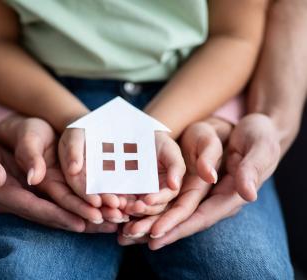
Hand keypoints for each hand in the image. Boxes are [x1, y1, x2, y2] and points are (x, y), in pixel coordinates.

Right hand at [0, 119, 116, 232]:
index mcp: (2, 192)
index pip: (34, 208)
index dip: (58, 215)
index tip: (82, 222)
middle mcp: (15, 198)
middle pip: (51, 214)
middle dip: (79, 219)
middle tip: (107, 224)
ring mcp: (23, 193)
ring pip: (57, 208)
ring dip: (82, 214)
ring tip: (109, 219)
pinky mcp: (29, 186)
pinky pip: (55, 198)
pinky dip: (75, 202)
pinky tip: (94, 203)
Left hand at [118, 120, 225, 241]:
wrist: (192, 133)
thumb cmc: (202, 136)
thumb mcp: (208, 141)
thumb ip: (210, 157)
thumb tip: (208, 177)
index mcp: (201, 190)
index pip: (187, 212)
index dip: (173, 224)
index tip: (155, 233)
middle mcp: (187, 198)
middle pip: (169, 219)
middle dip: (150, 227)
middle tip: (130, 233)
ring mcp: (174, 196)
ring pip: (157, 214)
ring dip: (140, 223)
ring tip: (121, 231)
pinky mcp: (163, 190)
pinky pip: (149, 205)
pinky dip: (135, 212)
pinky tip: (119, 216)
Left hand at [123, 131, 184, 217]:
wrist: (140, 137)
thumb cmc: (160, 144)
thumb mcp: (170, 151)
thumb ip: (176, 167)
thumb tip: (175, 185)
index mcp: (169, 188)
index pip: (165, 198)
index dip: (158, 200)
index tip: (148, 200)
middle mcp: (155, 195)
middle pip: (151, 208)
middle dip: (143, 210)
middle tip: (134, 207)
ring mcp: (139, 195)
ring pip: (136, 209)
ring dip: (129, 211)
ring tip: (122, 207)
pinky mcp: (125, 192)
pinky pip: (122, 201)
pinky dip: (118, 204)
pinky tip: (112, 202)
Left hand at [130, 114, 281, 249]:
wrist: (253, 128)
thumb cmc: (258, 136)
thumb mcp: (258, 147)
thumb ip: (251, 169)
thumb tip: (247, 194)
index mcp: (231, 195)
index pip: (202, 217)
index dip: (178, 226)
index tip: (155, 235)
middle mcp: (215, 199)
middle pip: (182, 220)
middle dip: (156, 228)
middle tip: (128, 236)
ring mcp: (204, 193)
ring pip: (174, 212)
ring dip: (149, 220)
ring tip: (124, 229)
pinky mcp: (195, 184)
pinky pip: (172, 199)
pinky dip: (153, 206)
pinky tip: (133, 209)